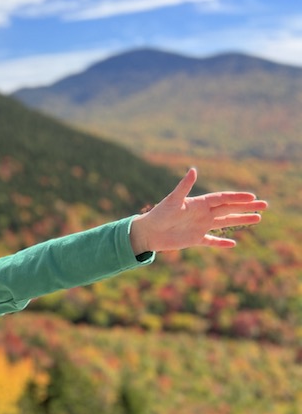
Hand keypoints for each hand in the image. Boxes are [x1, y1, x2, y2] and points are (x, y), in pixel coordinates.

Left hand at [129, 168, 265, 254]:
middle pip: (229, 209)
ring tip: (258, 219)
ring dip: (241, 221)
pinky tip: (233, 244)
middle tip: (265, 205)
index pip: (223, 198)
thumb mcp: (172, 200)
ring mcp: (200, 227)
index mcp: (199, 203)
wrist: (147, 232)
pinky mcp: (194, 239)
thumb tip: (193, 169)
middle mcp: (202, 214)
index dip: (237, 197)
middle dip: (246, 207)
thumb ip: (184, 186)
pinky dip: (221, 243)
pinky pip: (211, 241)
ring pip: (225, 223)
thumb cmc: (158, 214)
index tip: (253, 196)